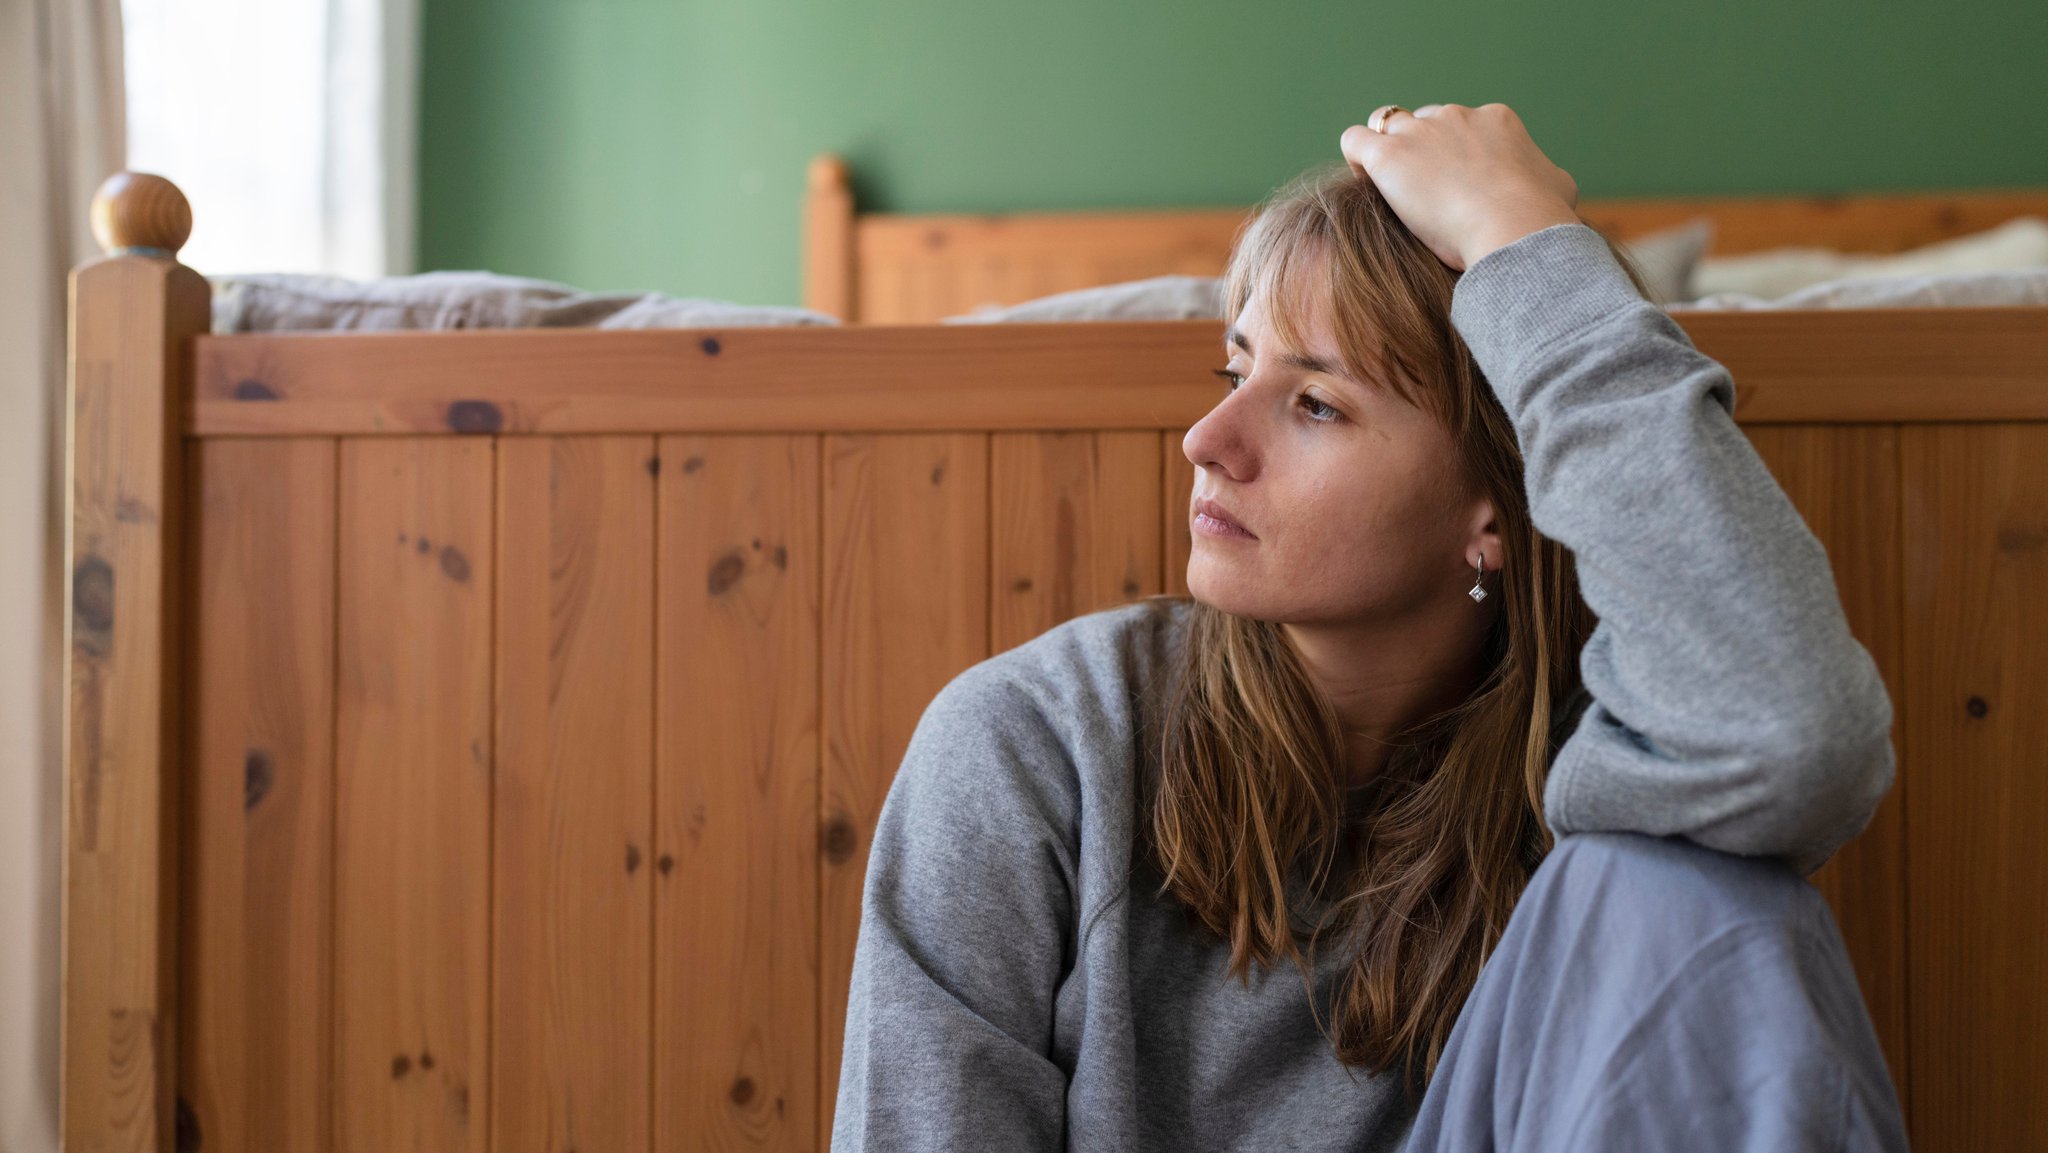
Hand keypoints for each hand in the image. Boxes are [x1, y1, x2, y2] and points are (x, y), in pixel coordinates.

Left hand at [1339, 103, 1582, 270]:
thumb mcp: (1559, 188)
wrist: (1513, 227)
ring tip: (1390, 188)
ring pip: (1387, 123)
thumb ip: (1547, 178)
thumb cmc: (1540, 216)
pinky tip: (1367, 183)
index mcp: (1495, 120)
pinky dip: (1356, 158)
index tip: (1455, 185)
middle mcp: (1456, 116)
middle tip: (1424, 193)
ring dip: (1387, 148)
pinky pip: (1355, 140)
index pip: (1464, 125)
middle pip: (1426, 121)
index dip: (1454, 154)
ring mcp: (1420, 132)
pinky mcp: (1389, 155)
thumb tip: (1549, 186)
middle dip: (1422, 151)